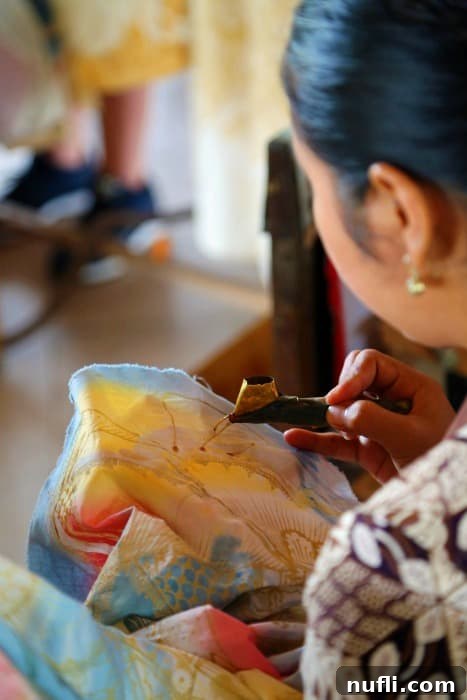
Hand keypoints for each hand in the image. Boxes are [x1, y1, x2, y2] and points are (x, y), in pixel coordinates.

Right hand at [285, 349, 454, 483]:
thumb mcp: (407, 436)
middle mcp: (392, 400)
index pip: (371, 364)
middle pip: (352, 381)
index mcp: (410, 386)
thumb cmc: (437, 459)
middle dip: (339, 395)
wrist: (444, 501)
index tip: (337, 400)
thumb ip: (370, 418)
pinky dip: (317, 440)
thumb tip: (333, 411)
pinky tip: (295, 438)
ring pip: (341, 411)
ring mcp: (378, 425)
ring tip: (303, 422)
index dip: (350, 377)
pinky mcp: (368, 450)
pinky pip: (337, 440)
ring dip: (323, 416)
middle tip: (337, 415)